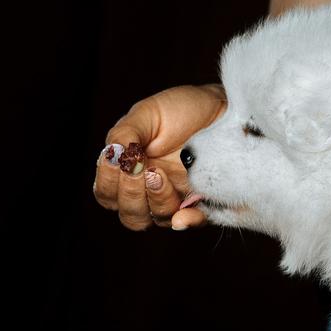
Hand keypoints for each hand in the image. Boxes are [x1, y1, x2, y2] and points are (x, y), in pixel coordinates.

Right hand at [92, 84, 225, 230]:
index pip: (107, 194)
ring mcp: (177, 198)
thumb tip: (113, 157)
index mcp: (128, 170)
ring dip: (156, 201)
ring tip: (162, 175)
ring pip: (156, 220)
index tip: (122, 159)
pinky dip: (186, 222)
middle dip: (132, 194)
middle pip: (130, 215)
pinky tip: (183, 215)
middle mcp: (149, 190)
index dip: (109, 182)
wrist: (223, 108)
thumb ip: (123, 135)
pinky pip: (194, 222)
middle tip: (146, 168)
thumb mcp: (146, 114)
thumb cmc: (181, 110)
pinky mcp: (203, 202)